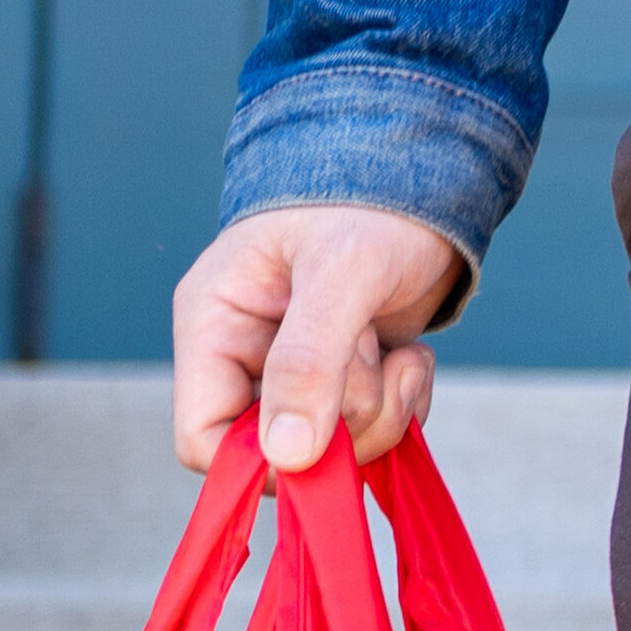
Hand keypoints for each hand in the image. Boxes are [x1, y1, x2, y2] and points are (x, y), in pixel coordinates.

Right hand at [170, 204, 477, 476]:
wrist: (428, 169)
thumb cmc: (372, 199)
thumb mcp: (342, 271)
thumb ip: (310, 360)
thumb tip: (286, 455)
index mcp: (216, 326)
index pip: (203, 438)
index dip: (258, 461)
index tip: (322, 446)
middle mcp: (249, 357)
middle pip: (278, 452)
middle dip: (344, 424)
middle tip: (380, 361)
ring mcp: (302, 372)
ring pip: (332, 449)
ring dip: (382, 413)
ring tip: (402, 354)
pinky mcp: (350, 377)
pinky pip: (373, 431)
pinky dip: (404, 407)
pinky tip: (414, 360)